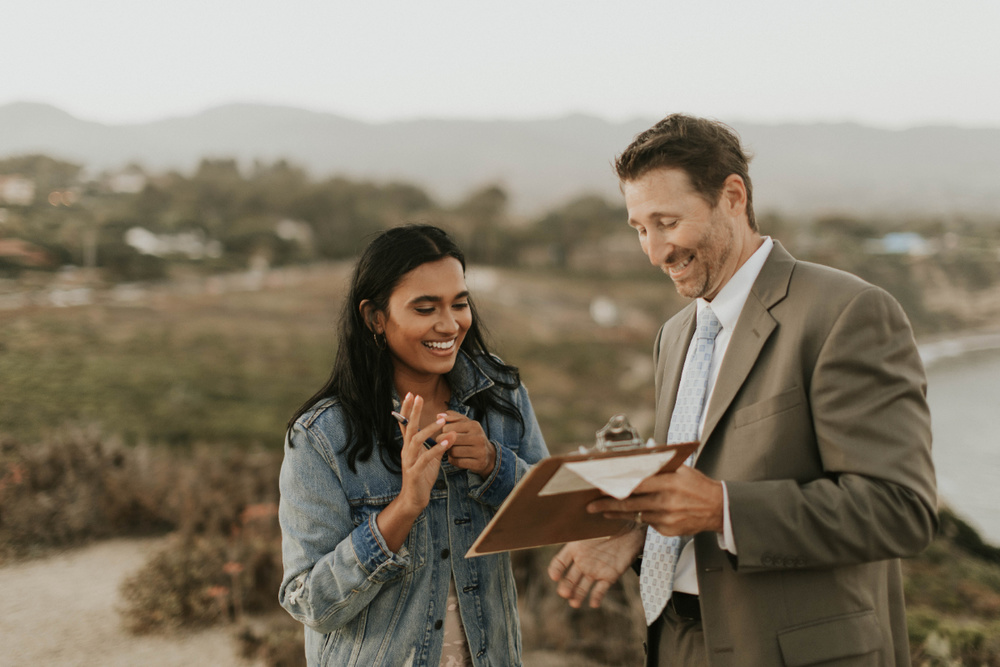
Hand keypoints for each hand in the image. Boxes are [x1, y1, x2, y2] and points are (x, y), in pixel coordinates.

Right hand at [397, 394, 453, 511]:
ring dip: (429, 429)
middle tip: (418, 396)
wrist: (415, 499)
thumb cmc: (422, 476)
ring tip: (442, 421)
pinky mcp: (415, 472)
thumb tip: (450, 431)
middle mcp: (406, 451)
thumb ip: (439, 445)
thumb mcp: (431, 458)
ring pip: (416, 440)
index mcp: (409, 446)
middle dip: (413, 411)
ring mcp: (409, 461)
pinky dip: (436, 449)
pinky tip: (446, 443)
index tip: (410, 394)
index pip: (405, 424)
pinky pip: (425, 458)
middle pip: (408, 428)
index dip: (406, 409)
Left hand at [440, 411, 495, 477]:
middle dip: (443, 442)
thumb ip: (452, 418)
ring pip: (453, 452)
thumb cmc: (472, 436)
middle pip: (451, 440)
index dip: (442, 431)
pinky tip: (455, 457)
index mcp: (474, 425)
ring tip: (450, 449)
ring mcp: (480, 451)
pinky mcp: (479, 463)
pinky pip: (458, 462)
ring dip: (448, 452)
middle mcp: (479, 437)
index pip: (448, 428)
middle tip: (442, 443)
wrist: (488, 454)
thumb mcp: (465, 424)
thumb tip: (438, 415)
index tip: (444, 434)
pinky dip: (453, 460)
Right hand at [547, 527, 644, 608]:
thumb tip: (562, 523)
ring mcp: (595, 570)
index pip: (560, 562)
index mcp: (575, 549)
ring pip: (583, 586)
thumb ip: (578, 530)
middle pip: (570, 578)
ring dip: (578, 595)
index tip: (554, 577)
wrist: (632, 529)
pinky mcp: (609, 576)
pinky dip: (596, 597)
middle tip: (564, 593)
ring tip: (575, 603)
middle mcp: (583, 562)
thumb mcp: (590, 526)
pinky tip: (593, 603)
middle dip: (566, 587)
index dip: (556, 570)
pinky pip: (601, 589)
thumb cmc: (610, 524)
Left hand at [587, 465, 724, 536]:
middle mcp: (667, 501)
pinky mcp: (668, 530)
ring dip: (616, 513)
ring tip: (601, 510)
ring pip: (635, 515)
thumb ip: (658, 463)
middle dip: (607, 504)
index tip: (599, 485)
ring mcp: (667, 518)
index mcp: (669, 482)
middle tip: (591, 504)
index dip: (615, 485)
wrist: (718, 509)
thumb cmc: (697, 485)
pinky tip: (625, 515)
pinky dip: (636, 518)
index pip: (635, 483)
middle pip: (630, 503)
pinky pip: (647, 523)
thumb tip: (639, 450)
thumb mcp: (680, 469)